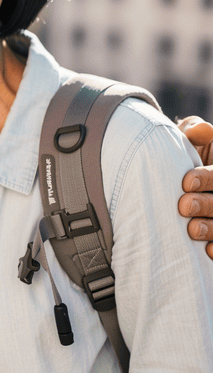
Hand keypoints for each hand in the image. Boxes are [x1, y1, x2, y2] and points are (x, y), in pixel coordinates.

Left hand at [177, 116, 212, 259]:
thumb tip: (202, 131)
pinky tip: (207, 251)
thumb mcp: (189, 139)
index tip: (185, 182)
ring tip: (191, 230)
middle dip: (207, 204)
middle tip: (184, 206)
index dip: (207, 178)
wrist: (175, 180)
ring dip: (211, 228)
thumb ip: (194, 131)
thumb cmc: (184, 155)